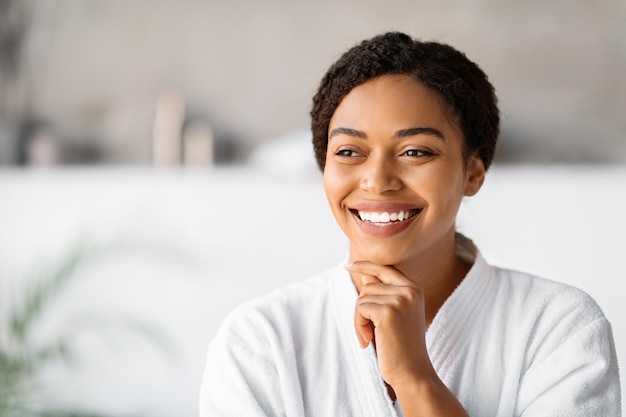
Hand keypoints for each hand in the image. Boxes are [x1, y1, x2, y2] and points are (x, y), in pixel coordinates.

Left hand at [345, 261, 433, 387]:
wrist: (413, 373)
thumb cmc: (402, 348)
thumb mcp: (393, 315)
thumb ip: (382, 294)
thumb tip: (365, 273)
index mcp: (414, 289)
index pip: (385, 269)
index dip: (365, 266)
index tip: (348, 266)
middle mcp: (410, 290)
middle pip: (369, 286)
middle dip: (362, 309)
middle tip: (369, 332)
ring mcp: (400, 299)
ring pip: (362, 298)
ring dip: (360, 320)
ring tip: (371, 338)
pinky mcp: (388, 311)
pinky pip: (360, 309)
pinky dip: (358, 326)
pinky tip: (369, 341)